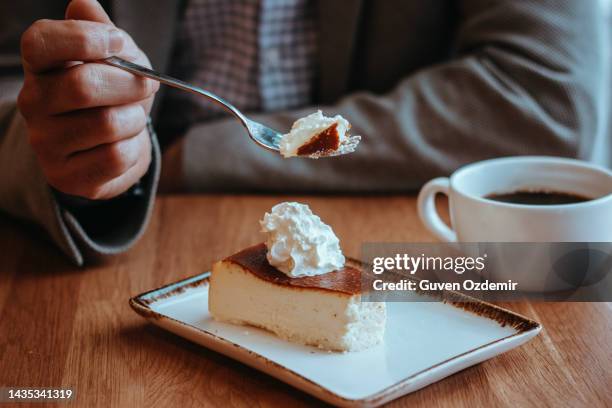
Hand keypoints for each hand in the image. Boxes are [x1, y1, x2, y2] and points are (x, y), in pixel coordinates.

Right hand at [18, 0, 158, 199]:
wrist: (111, 146)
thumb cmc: (114, 94)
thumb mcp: (115, 58)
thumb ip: (103, 32)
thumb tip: (84, 5)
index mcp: (40, 66)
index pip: (40, 43)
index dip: (84, 39)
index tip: (118, 43)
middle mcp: (33, 103)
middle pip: (83, 86)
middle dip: (129, 84)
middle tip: (147, 85)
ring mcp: (45, 142)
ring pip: (107, 124)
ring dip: (135, 118)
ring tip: (134, 117)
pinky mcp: (67, 176)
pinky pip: (116, 157)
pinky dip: (134, 147)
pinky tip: (127, 143)